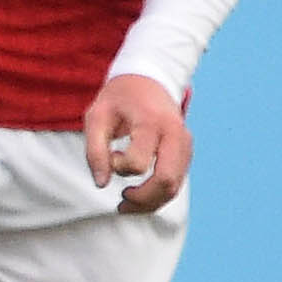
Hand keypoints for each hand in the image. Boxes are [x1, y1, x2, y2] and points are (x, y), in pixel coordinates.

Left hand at [83, 72, 191, 213]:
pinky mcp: (186, 151)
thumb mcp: (96, 117)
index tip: (110, 156)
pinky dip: (159, 195)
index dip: (119, 168)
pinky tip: (139, 194)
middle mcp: (174, 133)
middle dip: (142, 200)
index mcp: (151, 122)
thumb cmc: (119, 99)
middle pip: (166, 181)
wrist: (148, 79)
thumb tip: (101, 184)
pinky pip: (177, 181)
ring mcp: (184, 143)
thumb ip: (94, 151)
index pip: (138, 163)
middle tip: (121, 202)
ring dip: (151, 203)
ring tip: (126, 202)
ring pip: (175, 186)